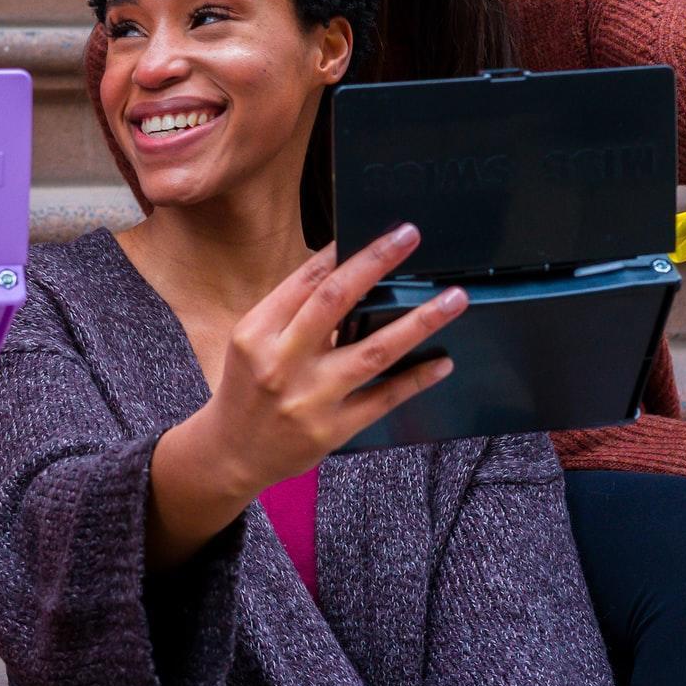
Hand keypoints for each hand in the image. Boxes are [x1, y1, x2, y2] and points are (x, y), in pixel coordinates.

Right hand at [203, 224, 466, 491]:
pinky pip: (383, 398)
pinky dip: (416, 378)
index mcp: (258, 332)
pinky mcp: (332, 429)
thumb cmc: (248, 387)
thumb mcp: (252, 342)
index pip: (306, 280)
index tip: (379, 232)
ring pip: (373, 351)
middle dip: (376, 263)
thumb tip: (345, 270)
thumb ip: (291, 311)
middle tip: (410, 236)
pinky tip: (442, 362)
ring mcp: (310, 398)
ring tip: (453, 300)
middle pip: (336, 301)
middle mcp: (282, 361)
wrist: (233, 453)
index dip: (344, 252)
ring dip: (419, 322)